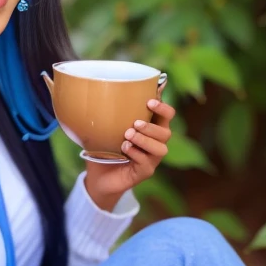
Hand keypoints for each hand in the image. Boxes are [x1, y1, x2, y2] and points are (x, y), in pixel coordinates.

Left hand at [84, 97, 175, 211]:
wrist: (98, 176)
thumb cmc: (104, 148)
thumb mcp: (107, 127)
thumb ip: (112, 112)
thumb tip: (104, 90)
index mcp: (151, 128)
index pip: (167, 115)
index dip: (163, 108)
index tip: (149, 101)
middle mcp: (155, 143)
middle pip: (166, 132)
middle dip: (151, 126)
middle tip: (134, 123)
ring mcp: (152, 159)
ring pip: (161, 148)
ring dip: (145, 140)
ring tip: (128, 136)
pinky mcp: (145, 172)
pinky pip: (147, 162)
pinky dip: (136, 153)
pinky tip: (124, 149)